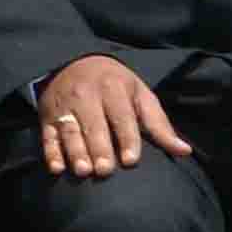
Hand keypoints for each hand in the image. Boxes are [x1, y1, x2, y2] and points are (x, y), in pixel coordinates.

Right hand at [35, 51, 186, 182]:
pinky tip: (57, 168)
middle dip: (99, 148)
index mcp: (113, 88)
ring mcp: (64, 106)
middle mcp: (86, 95)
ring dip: (75, 151)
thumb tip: (184, 151)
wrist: (72, 61)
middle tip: (105, 170)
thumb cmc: (115, 84)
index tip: (130, 160)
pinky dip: (50, 152)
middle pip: (93, 124)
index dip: (126, 138)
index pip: (121, 115)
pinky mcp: (47, 115)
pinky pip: (47, 134)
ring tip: (83, 171)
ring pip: (69, 130)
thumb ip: (159, 124)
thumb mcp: (139, 95)